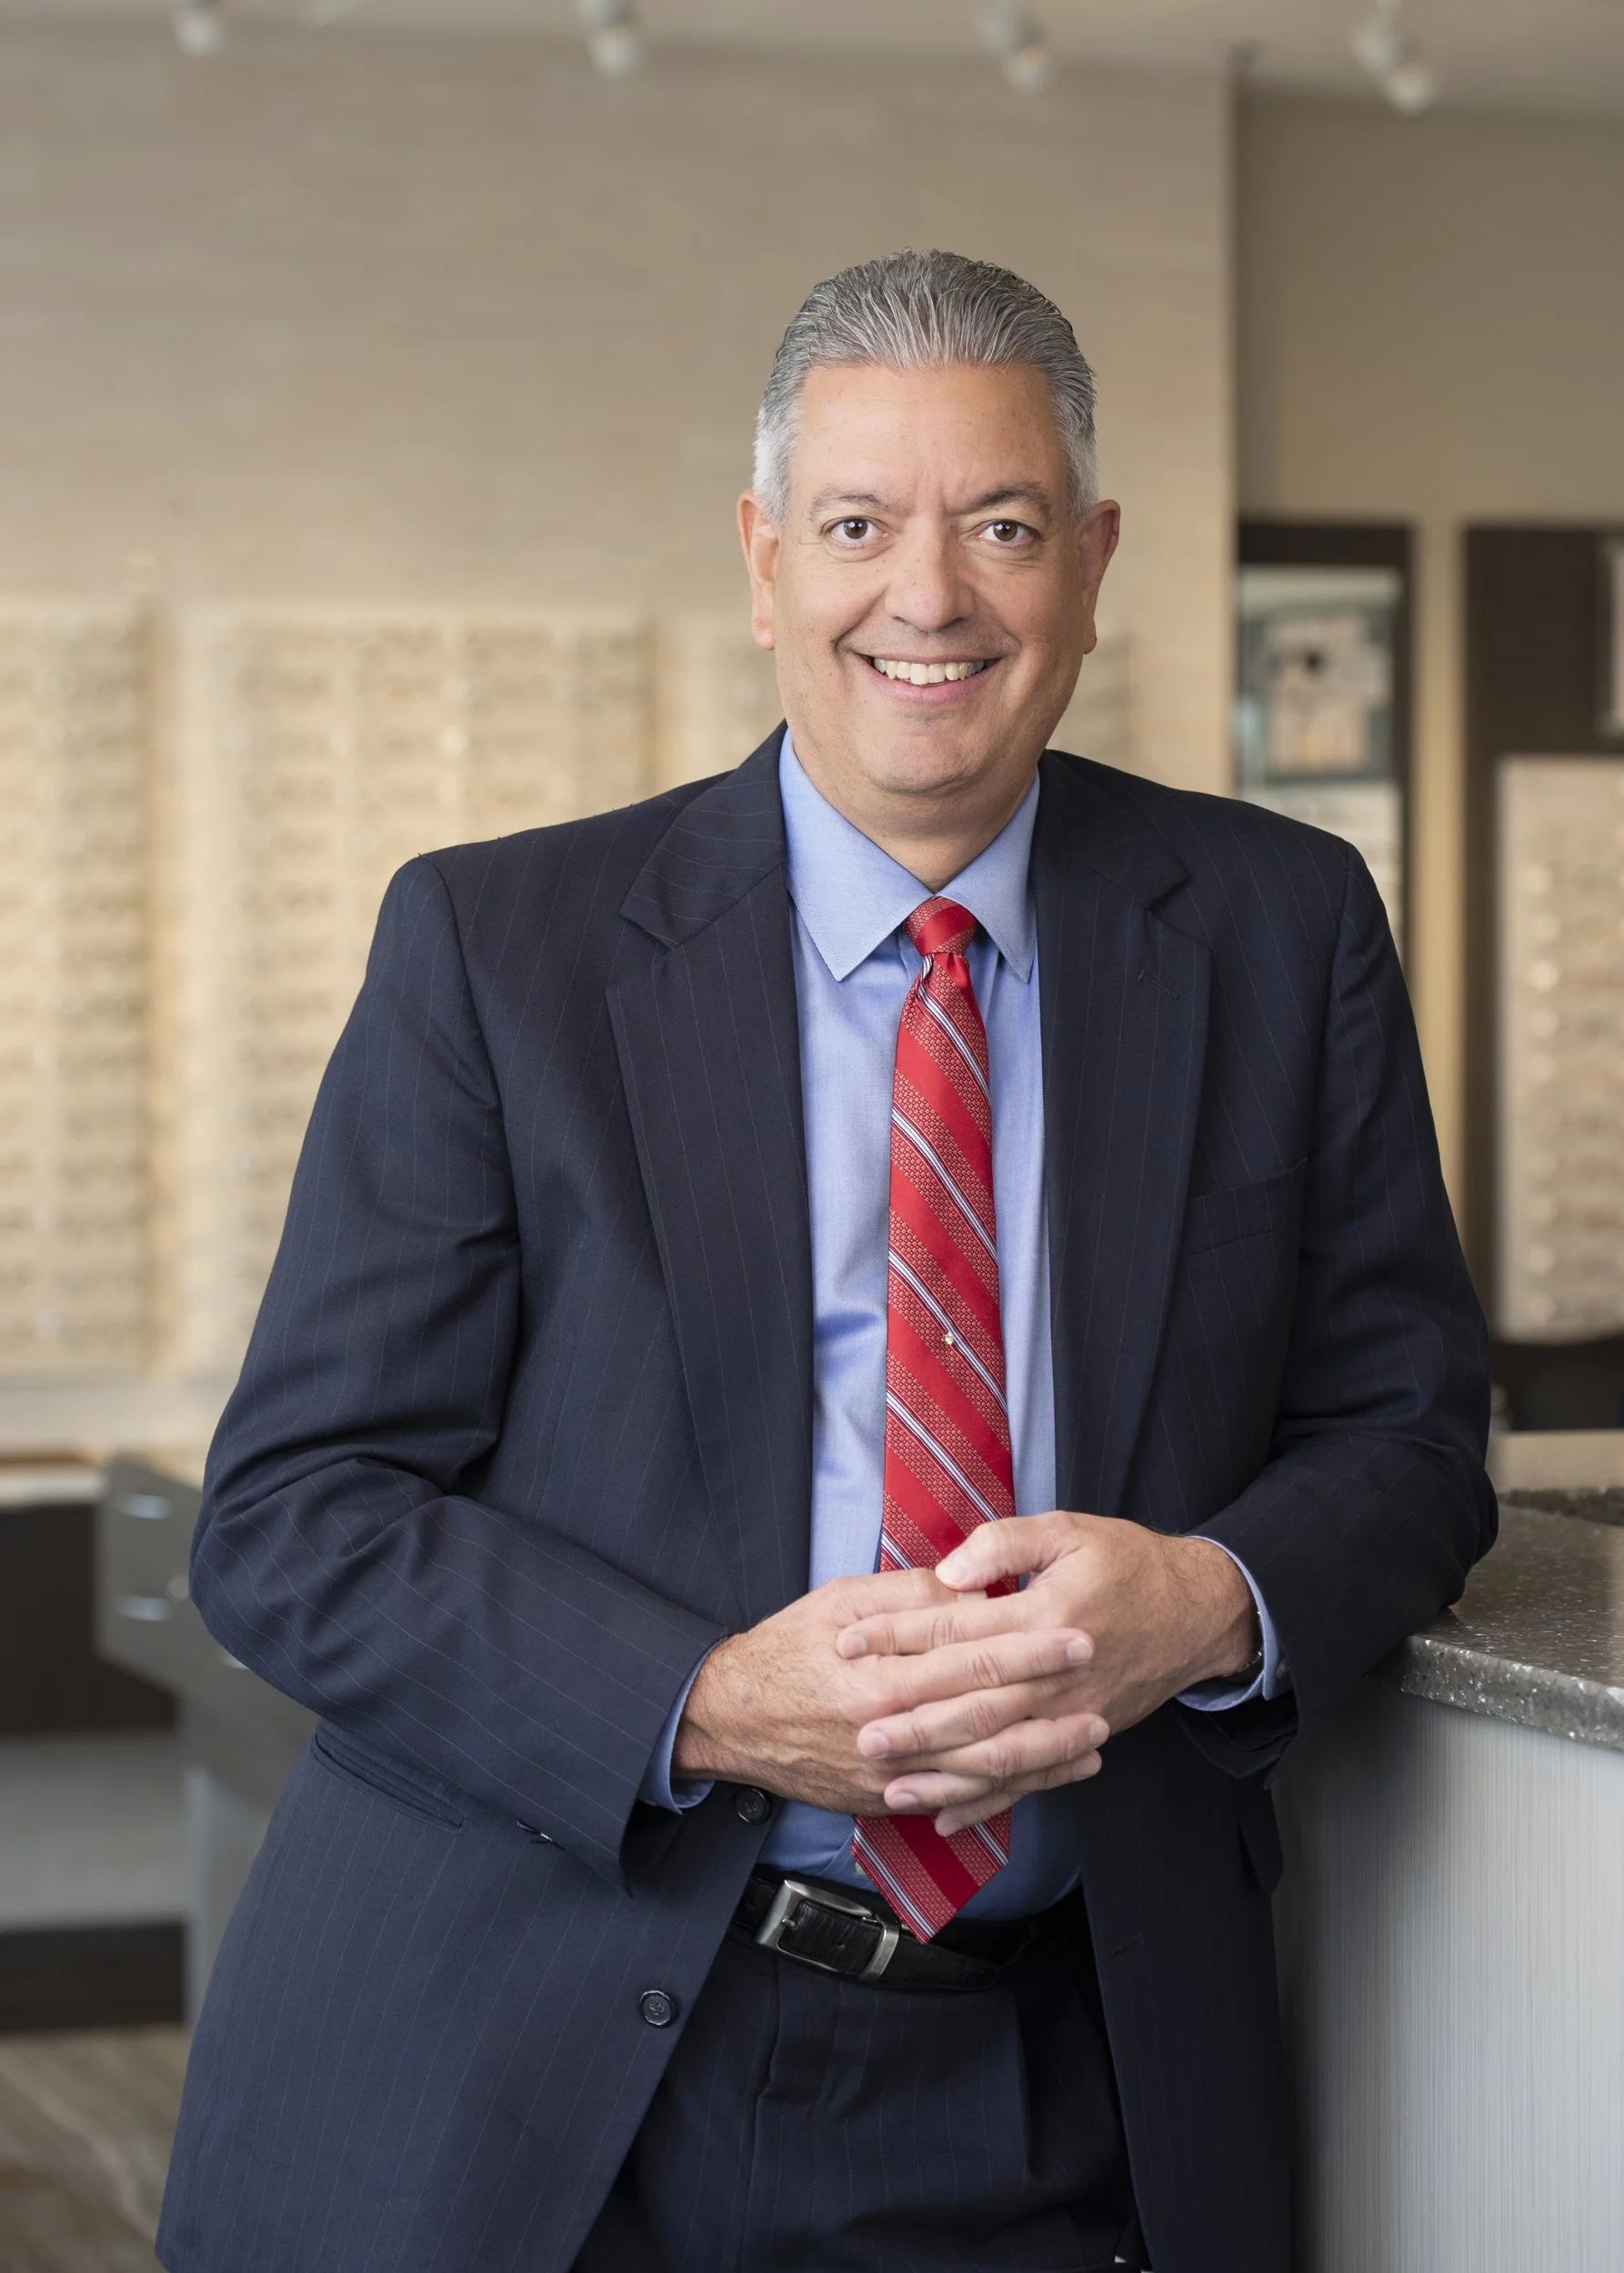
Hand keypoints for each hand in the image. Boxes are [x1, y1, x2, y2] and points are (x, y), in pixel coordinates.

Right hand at [672, 1565, 1107, 1817]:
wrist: (732, 1719)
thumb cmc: (784, 1650)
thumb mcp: (840, 1602)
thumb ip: (907, 1598)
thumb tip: (970, 1590)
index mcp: (883, 1675)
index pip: (973, 1658)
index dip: (1030, 1647)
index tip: (1075, 1633)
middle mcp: (891, 1731)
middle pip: (988, 1717)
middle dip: (1051, 1700)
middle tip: (1099, 1682)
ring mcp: (890, 1774)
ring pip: (982, 1768)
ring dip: (1043, 1755)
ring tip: (1091, 1738)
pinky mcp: (886, 1799)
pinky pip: (956, 1798)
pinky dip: (1004, 1790)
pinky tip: (1042, 1777)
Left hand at [836, 1512, 1258, 1832]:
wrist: (1199, 1612)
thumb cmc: (1130, 1565)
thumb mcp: (1070, 1531)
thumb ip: (1007, 1545)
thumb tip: (952, 1572)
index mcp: (1044, 1617)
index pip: (956, 1630)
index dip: (899, 1636)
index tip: (849, 1643)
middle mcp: (1055, 1676)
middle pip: (970, 1702)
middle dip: (909, 1719)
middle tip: (855, 1731)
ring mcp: (1071, 1715)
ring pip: (996, 1753)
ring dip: (940, 1772)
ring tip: (887, 1781)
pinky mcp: (1082, 1737)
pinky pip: (1029, 1779)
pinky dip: (987, 1802)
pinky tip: (945, 1815)